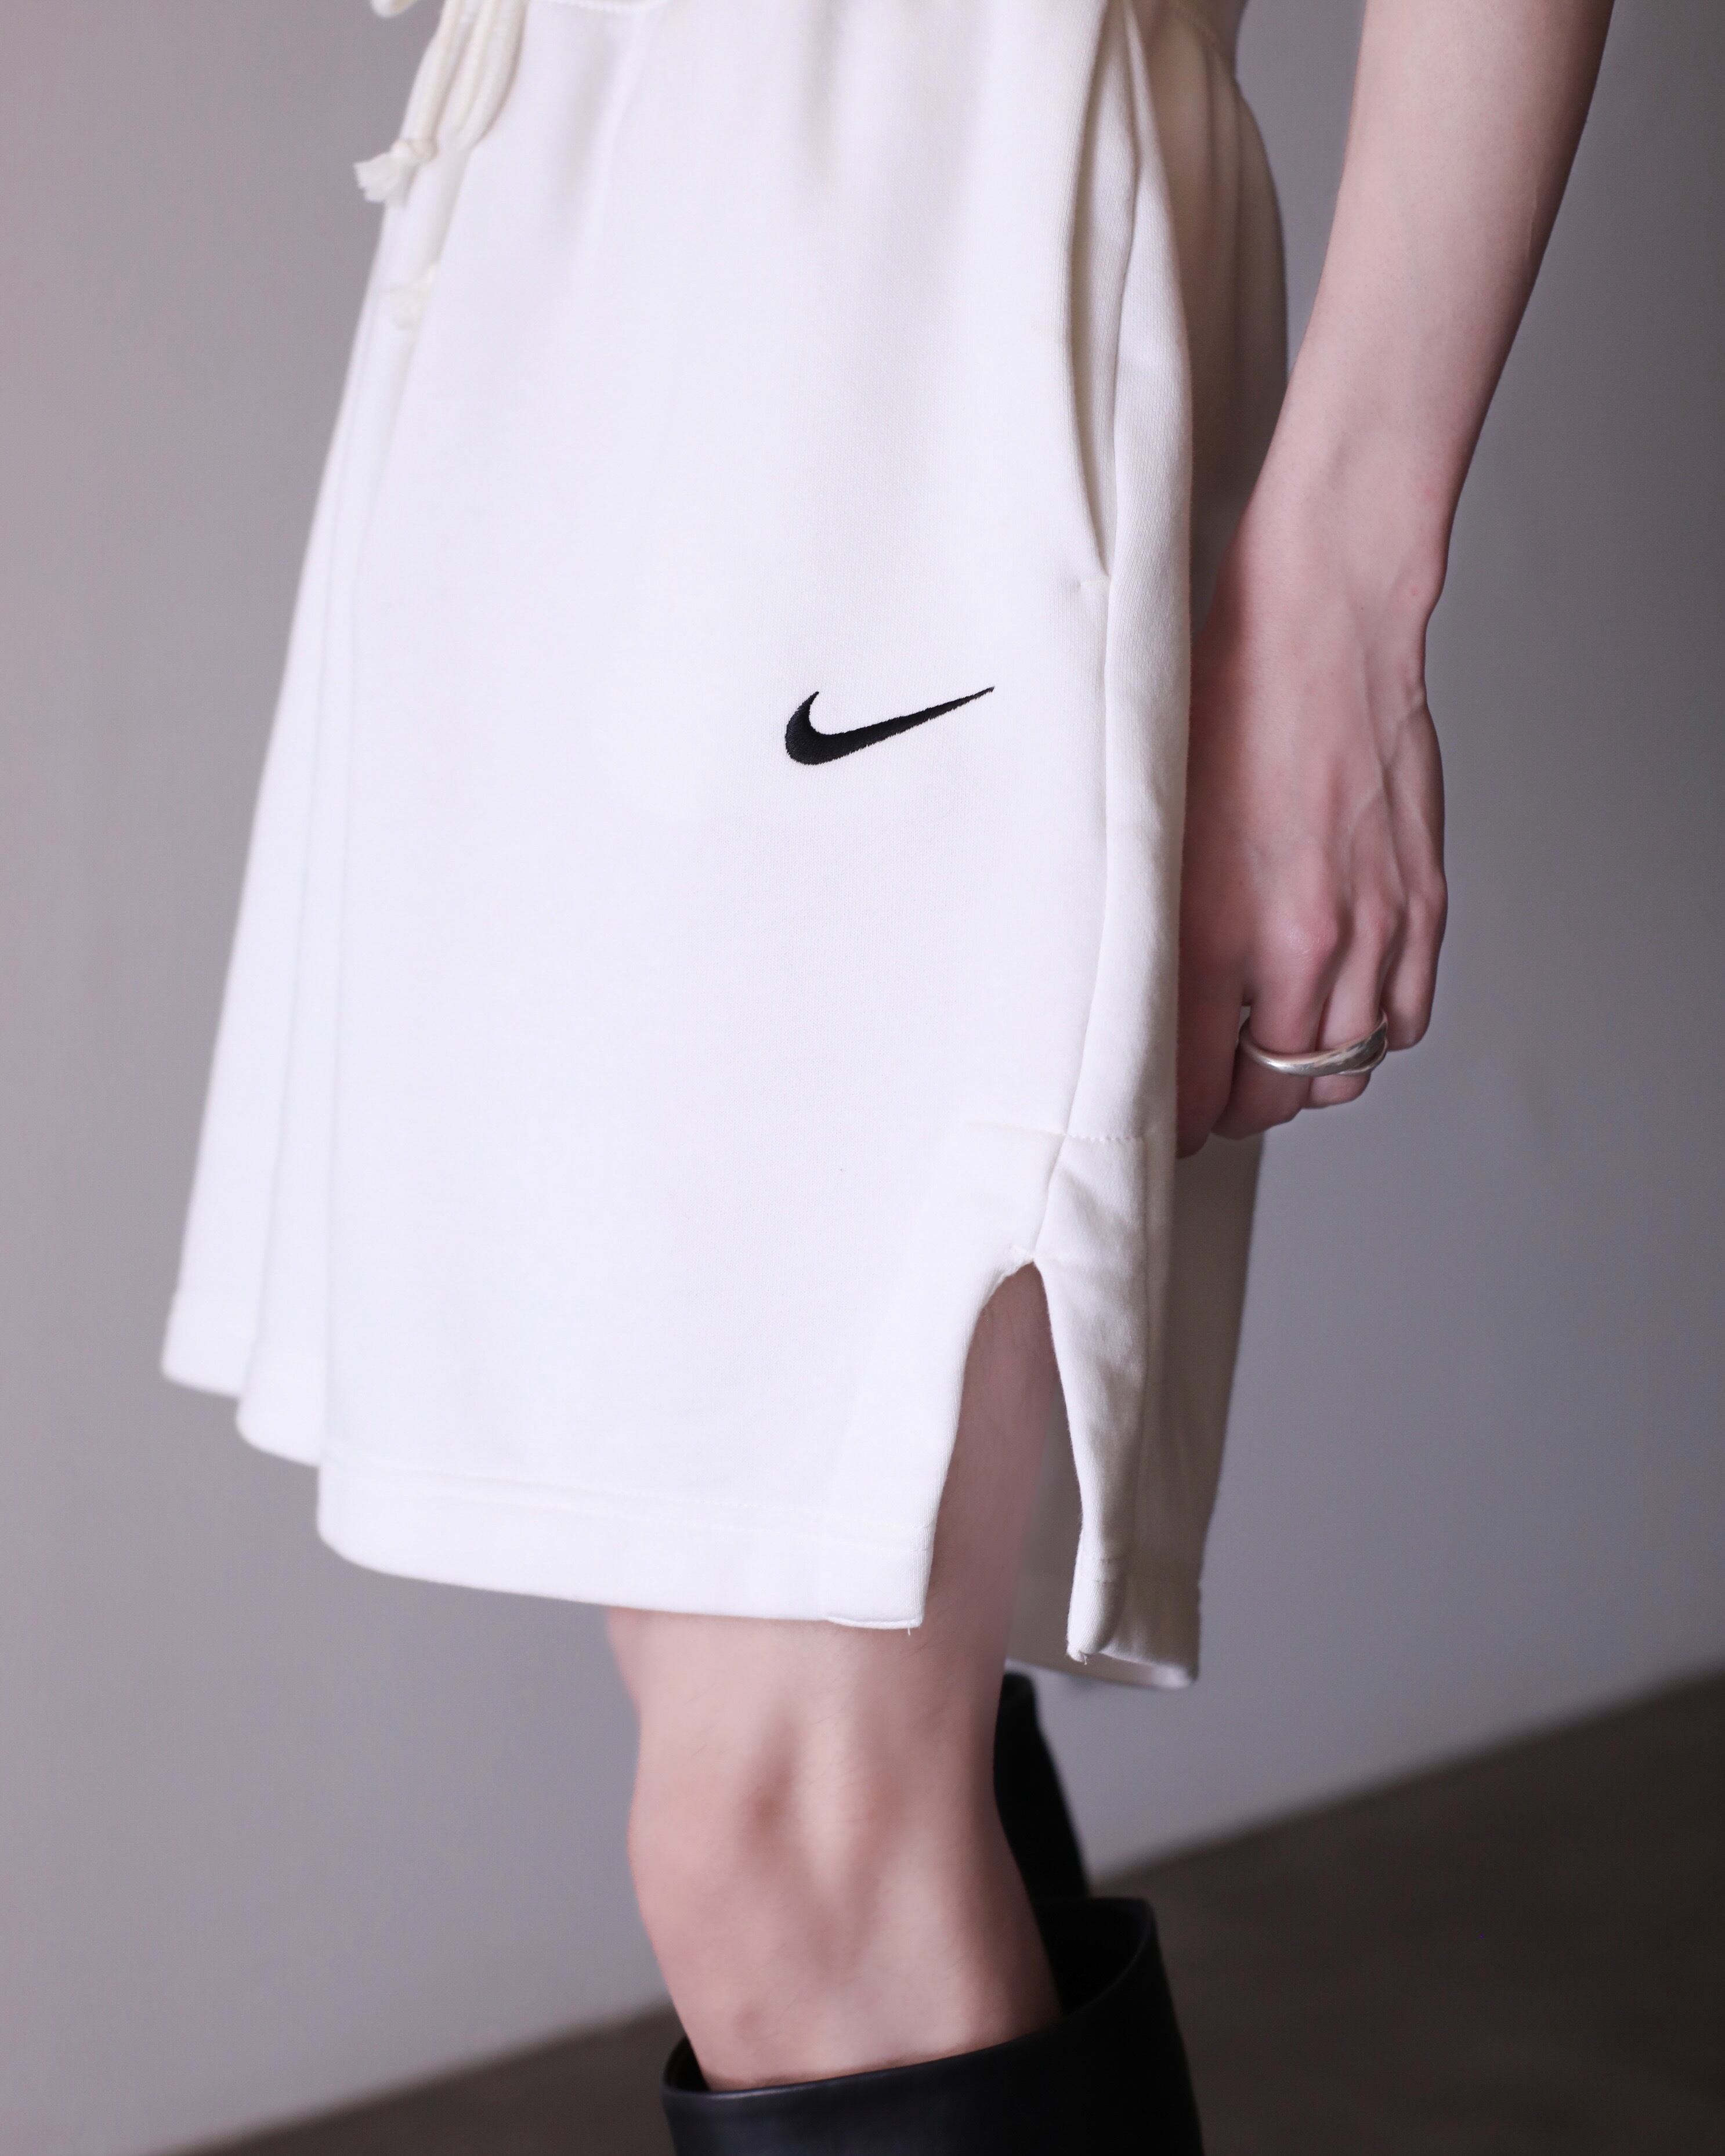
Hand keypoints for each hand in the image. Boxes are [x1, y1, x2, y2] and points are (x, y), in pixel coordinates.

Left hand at [1175, 481, 1447, 1155]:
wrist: (1321, 632)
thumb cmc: (1225, 712)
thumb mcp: (1152, 832)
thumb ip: (1154, 933)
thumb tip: (1140, 1008)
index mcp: (1214, 935)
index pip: (1194, 1088)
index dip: (1177, 1118)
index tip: (1166, 1116)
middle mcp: (1300, 947)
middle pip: (1272, 1094)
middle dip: (1237, 1106)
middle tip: (1213, 1091)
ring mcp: (1373, 930)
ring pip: (1342, 1068)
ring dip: (1303, 1075)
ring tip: (1271, 1052)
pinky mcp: (1423, 905)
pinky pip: (1404, 1022)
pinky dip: (1370, 1035)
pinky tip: (1336, 1010)